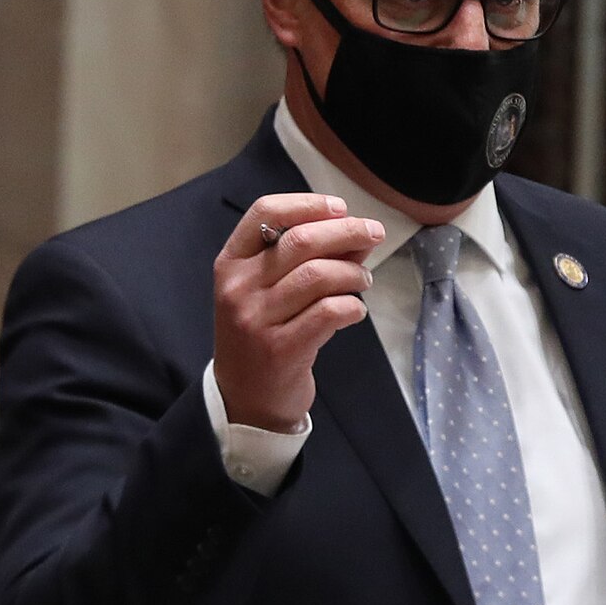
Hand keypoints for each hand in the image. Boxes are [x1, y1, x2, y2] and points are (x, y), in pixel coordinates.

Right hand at [213, 193, 384, 431]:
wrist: (246, 400)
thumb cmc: (262, 335)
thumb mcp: (269, 292)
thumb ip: (306, 257)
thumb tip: (355, 232)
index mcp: (231, 264)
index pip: (264, 212)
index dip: (307, 204)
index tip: (340, 208)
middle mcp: (238, 288)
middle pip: (301, 241)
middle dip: (347, 232)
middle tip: (374, 233)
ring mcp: (257, 320)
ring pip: (319, 275)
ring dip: (353, 273)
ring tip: (363, 280)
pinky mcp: (281, 349)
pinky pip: (329, 312)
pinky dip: (352, 306)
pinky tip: (355, 311)